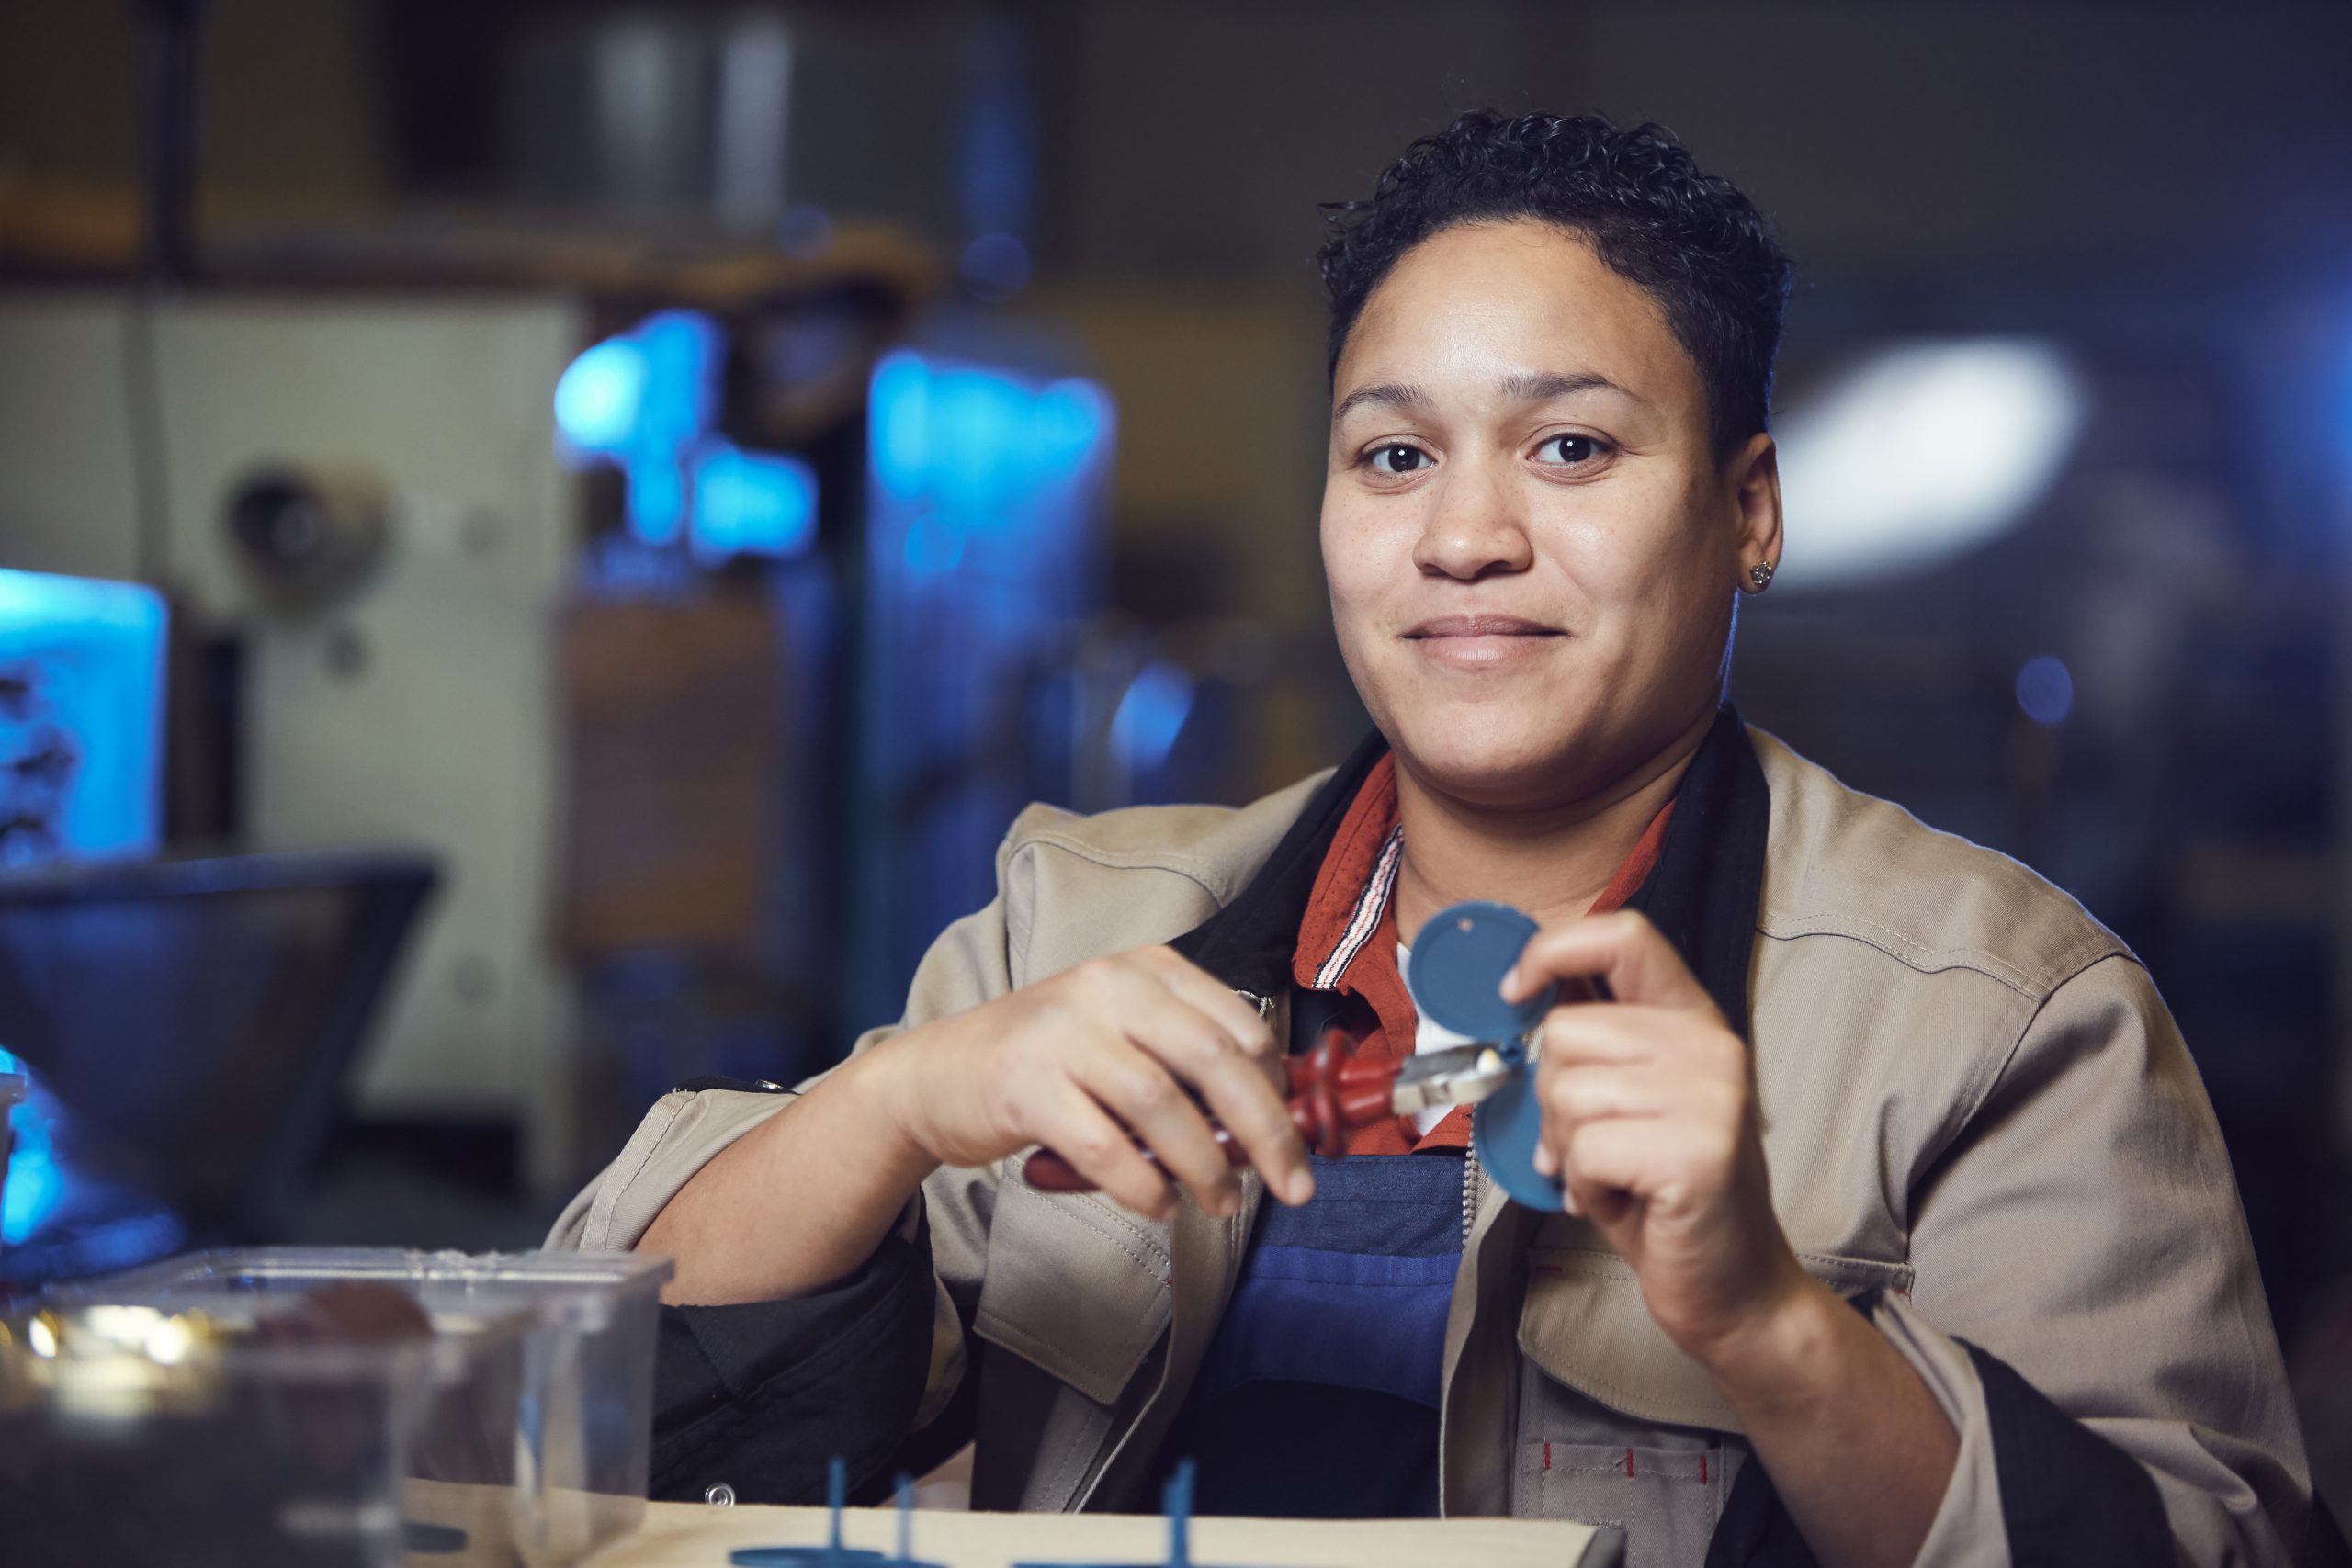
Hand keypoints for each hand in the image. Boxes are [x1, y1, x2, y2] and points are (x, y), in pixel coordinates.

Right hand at [867, 945, 1314, 1220]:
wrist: (935, 1076)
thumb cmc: (1047, 1064)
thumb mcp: (1120, 1037)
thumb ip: (1185, 1064)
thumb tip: (1271, 1126)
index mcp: (1144, 970)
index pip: (1238, 1023)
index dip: (1280, 1087)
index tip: (1298, 1136)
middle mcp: (1107, 986)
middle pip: (1214, 1059)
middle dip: (1267, 1130)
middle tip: (1293, 1184)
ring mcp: (1062, 1032)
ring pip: (1162, 1104)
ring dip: (1205, 1166)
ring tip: (1222, 1204)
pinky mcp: (1025, 1085)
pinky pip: (1105, 1147)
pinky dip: (1144, 1186)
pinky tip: (1160, 1204)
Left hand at [1502, 911, 1810, 1362]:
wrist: (1733, 1290)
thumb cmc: (1666, 1198)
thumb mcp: (1628, 1104)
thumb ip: (1591, 1049)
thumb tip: (1518, 1002)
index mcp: (1693, 1021)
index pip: (1623, 936)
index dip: (1552, 951)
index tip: (1515, 991)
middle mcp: (1711, 1046)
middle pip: (1564, 1031)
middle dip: (1551, 1099)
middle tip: (1591, 1148)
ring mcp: (1711, 1096)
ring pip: (1565, 1090)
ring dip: (1569, 1148)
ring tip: (1614, 1177)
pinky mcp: (1697, 1151)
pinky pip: (1583, 1148)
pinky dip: (1584, 1185)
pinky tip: (1624, 1202)